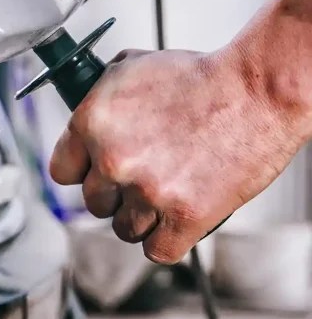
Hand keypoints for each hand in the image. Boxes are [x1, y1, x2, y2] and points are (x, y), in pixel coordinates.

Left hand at [49, 48, 306, 263]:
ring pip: (124, 229)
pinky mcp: (184, 216)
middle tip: (145, 177)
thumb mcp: (132, 68)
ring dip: (142, 218)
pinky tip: (175, 223)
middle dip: (117, 194)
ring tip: (165, 196)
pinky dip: (166, 241)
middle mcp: (114, 160)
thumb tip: (84, 115)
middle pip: (95, 203)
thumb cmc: (203, 76)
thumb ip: (99, 98)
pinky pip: (157, 251)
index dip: (83, 172)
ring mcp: (148, 191)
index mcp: (92, 123)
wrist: (257, 89)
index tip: (96, 172)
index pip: (62, 171)